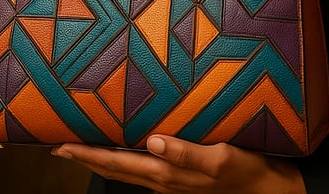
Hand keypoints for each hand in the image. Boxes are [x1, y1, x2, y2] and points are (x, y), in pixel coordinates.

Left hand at [52, 134, 305, 193]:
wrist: (269, 191)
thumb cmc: (247, 172)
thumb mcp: (220, 159)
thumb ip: (186, 152)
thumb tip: (153, 140)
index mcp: (167, 174)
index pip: (117, 162)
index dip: (88, 154)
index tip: (61, 146)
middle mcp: (163, 180)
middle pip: (114, 168)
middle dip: (86, 157)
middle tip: (59, 147)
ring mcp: (171, 182)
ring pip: (126, 170)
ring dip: (102, 159)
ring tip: (83, 148)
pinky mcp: (181, 178)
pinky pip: (143, 169)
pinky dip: (125, 159)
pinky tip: (126, 149)